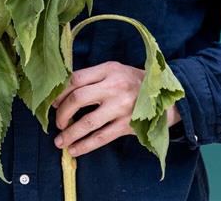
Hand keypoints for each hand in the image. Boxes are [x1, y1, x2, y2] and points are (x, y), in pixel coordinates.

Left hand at [52, 61, 179, 156]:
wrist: (167, 97)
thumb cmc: (134, 82)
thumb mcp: (116, 70)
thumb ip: (93, 77)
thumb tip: (63, 93)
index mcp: (109, 69)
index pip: (76, 78)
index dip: (60, 92)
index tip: (53, 102)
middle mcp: (115, 86)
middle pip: (78, 99)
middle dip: (62, 113)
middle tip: (58, 122)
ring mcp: (122, 107)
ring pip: (88, 122)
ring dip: (70, 134)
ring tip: (59, 141)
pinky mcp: (128, 125)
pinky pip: (102, 137)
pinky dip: (85, 145)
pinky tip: (74, 150)